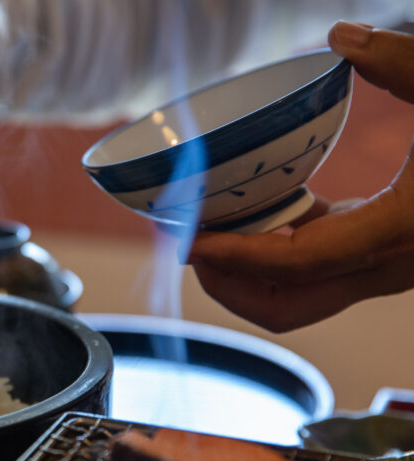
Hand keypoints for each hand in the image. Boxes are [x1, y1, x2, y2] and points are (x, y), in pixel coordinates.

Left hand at [188, 22, 413, 331]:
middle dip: (225, 282)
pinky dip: (268, 257)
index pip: (293, 265)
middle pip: (282, 306)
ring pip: (293, 301)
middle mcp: (384, 268)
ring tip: (204, 230)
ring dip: (242, 275)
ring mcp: (379, 270)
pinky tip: (248, 215)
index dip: (232, 256)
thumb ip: (403, 64)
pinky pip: (309, 275)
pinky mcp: (375, 257)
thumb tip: (340, 36)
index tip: (187, 237)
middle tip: (187, 238)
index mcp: (396, 236)